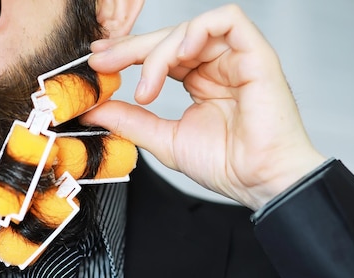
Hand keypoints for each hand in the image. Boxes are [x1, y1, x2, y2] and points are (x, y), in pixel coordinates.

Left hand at [82, 4, 325, 209]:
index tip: (97, 62)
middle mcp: (216, 65)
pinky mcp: (256, 54)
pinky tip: (180, 52)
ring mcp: (236, 58)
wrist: (259, 181)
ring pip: (190, 29)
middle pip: (169, 38)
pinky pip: (228, 20)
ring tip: (147, 88)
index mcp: (199, 81)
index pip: (158, 54)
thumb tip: (94, 108)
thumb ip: (130, 120)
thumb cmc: (225, 165)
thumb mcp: (164, 140)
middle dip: (132, 48)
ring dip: (160, 52)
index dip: (127, 52)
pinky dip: (198, 29)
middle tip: (104, 63)